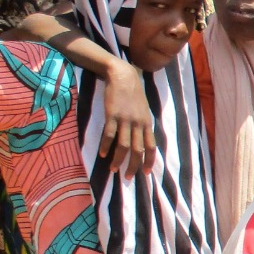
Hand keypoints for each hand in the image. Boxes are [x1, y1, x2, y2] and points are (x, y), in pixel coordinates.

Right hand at [100, 60, 155, 176]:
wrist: (123, 76)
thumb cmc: (133, 94)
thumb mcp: (143, 110)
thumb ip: (143, 125)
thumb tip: (142, 141)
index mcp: (147, 123)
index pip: (152, 147)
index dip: (149, 161)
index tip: (145, 173)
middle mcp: (138, 124)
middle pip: (138, 150)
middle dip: (133, 166)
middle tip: (128, 177)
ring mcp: (126, 120)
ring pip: (124, 146)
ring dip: (118, 160)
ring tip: (113, 169)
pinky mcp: (112, 115)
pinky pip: (109, 134)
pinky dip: (106, 146)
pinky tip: (102, 154)